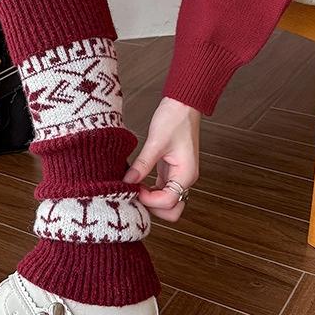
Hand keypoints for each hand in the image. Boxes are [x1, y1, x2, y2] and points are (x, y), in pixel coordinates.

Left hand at [123, 97, 200, 221]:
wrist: (183, 105)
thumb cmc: (175, 119)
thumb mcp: (156, 142)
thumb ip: (142, 164)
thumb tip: (128, 181)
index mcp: (186, 174)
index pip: (169, 202)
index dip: (150, 200)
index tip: (134, 188)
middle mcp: (185, 179)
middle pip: (172, 210)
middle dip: (153, 207)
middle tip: (135, 192)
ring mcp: (178, 176)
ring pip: (167, 202)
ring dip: (151, 200)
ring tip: (134, 187)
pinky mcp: (171, 171)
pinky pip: (162, 190)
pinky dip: (151, 191)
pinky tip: (138, 181)